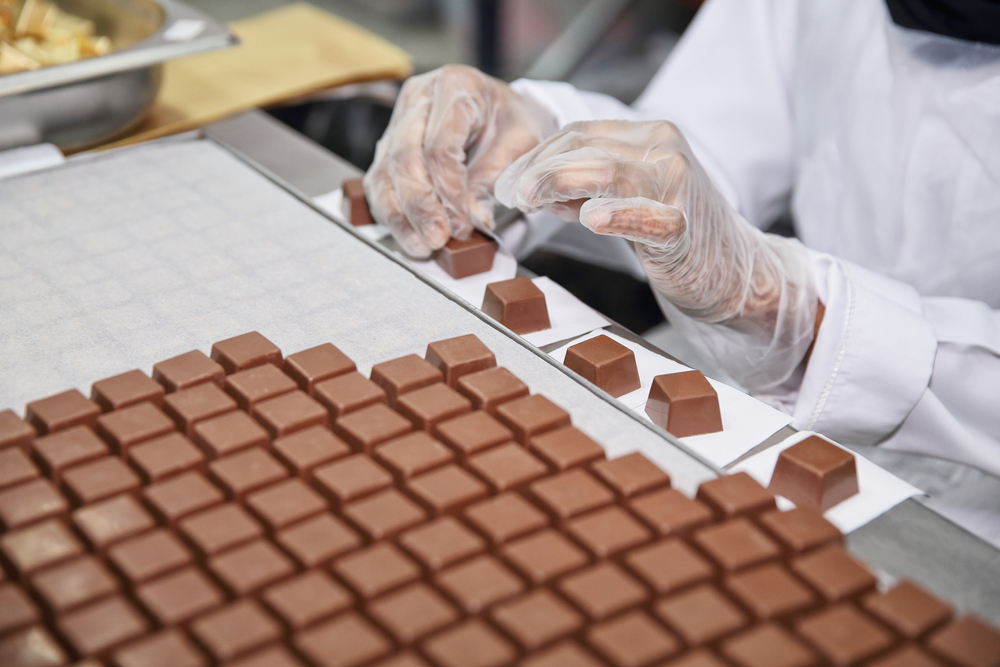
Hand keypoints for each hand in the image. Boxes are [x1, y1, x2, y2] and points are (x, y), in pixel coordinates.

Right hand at [364, 65, 551, 256]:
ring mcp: (397, 121)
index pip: (440, 146)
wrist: (501, 111)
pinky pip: (378, 183)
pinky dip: (391, 214)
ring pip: (384, 172)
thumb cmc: (510, 122)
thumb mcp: (520, 143)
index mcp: (455, 86)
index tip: (464, 223)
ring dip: (400, 215)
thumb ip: (493, 179)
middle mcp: (418, 99)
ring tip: (422, 246)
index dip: (449, 191)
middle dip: (421, 206)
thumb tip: (472, 219)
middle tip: (439, 238)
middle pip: (404, 157)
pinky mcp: (388, 146)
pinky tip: (409, 236)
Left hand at [496, 120, 817, 388]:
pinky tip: (590, 218)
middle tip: (507, 194)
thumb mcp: (623, 198)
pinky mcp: (684, 228)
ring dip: (559, 183)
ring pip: (608, 172)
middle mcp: (665, 151)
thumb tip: (527, 188)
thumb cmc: (675, 234)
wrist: (733, 269)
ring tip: (528, 199)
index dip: (536, 156)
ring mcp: (677, 187)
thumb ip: (581, 188)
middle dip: (538, 170)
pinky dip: (617, 215)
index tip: (507, 183)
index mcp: (649, 136)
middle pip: (587, 149)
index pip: (579, 134)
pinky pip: (647, 217)